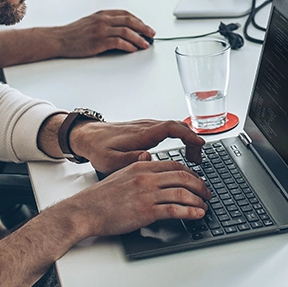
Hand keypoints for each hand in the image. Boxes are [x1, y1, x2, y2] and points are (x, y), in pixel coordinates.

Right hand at [53, 10, 154, 56]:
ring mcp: (101, 30)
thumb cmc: (74, 32)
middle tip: (151, 34)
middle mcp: (103, 20)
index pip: (126, 14)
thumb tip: (123, 29)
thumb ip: (106, 22)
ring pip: (126, 32)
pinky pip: (118, 42)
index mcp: (103, 14)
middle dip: (144, 28)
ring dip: (139, 39)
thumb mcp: (91, 21)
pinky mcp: (99, 42)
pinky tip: (133, 49)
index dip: (139, 20)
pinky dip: (128, 46)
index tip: (146, 27)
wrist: (60, 39)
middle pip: (130, 21)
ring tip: (145, 44)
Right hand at [57, 160, 210, 236]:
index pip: (174, 165)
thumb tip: (147, 159)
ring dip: (198, 200)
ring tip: (204, 206)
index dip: (190, 173)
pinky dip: (190, 212)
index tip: (197, 181)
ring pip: (182, 193)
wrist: (86, 210)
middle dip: (199, 186)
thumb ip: (137, 167)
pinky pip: (174, 210)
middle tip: (207, 193)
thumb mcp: (120, 173)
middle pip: (182, 177)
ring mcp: (147, 194)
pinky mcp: (146, 211)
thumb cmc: (100, 197)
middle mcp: (146, 178)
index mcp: (141, 167)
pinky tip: (196, 214)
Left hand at [69, 118, 205, 172]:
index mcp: (141, 134)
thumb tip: (148, 158)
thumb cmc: (98, 148)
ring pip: (175, 127)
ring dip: (188, 140)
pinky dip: (180, 139)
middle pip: (178, 126)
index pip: (171, 127)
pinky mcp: (145, 129)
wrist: (87, 136)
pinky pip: (169, 130)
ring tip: (193, 160)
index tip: (200, 144)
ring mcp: (147, 126)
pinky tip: (180, 153)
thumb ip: (130, 160)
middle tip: (198, 160)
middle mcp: (146, 127)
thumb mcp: (110, 160)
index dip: (188, 135)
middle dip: (193, 140)